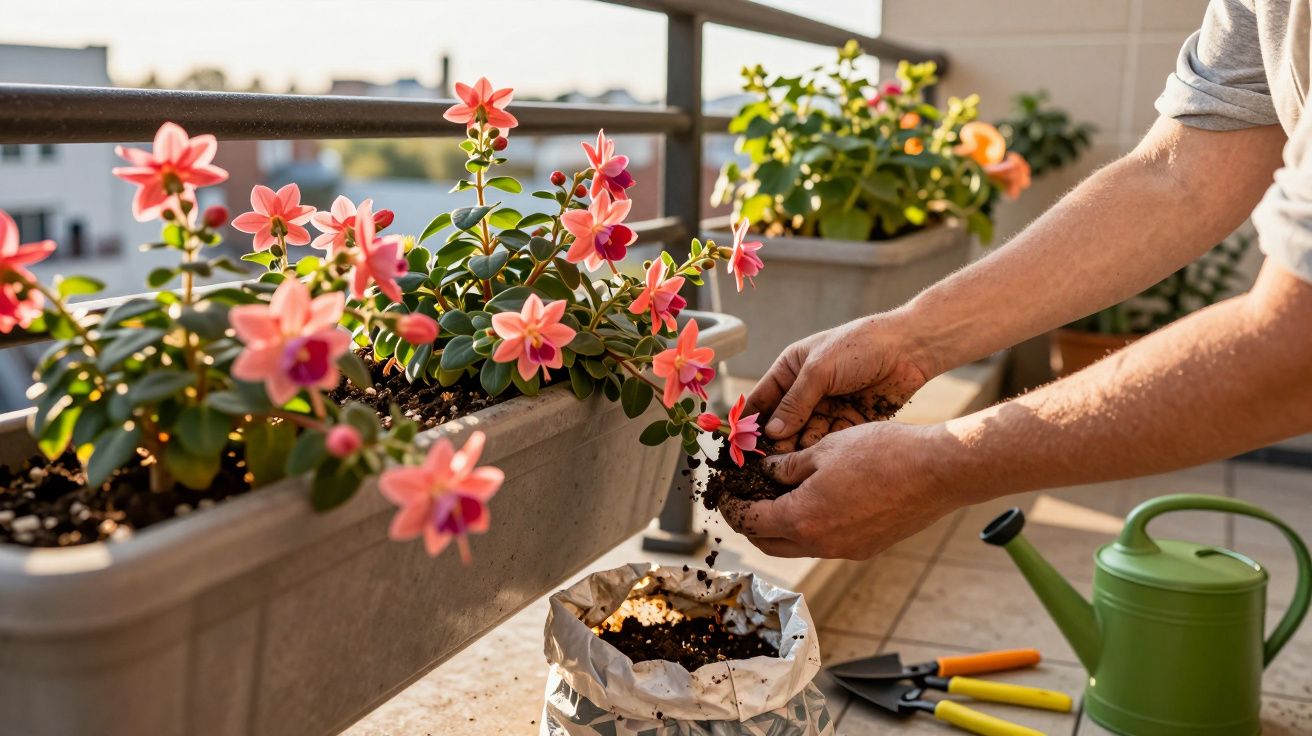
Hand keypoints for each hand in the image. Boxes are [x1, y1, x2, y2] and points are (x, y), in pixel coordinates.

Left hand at [719, 421, 962, 559]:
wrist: (936, 472)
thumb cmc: (881, 453)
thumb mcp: (823, 450)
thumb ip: (786, 466)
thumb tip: (764, 471)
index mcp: (801, 519)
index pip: (750, 521)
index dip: (731, 507)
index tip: (724, 493)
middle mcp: (820, 544)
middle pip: (768, 542)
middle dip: (751, 522)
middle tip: (744, 498)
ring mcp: (845, 550)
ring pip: (797, 545)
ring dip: (781, 526)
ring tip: (778, 496)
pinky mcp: (866, 547)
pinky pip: (825, 542)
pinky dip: (810, 527)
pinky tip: (816, 501)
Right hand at [747, 313, 935, 450]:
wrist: (909, 349)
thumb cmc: (859, 346)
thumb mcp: (820, 370)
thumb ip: (795, 403)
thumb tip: (770, 433)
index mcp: (791, 371)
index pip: (761, 401)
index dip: (749, 423)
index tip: (740, 447)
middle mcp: (806, 391)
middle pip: (783, 424)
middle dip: (777, 442)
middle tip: (771, 462)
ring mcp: (827, 407)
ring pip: (805, 436)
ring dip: (801, 448)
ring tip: (796, 462)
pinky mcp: (849, 421)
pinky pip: (831, 440)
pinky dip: (826, 448)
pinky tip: (822, 457)